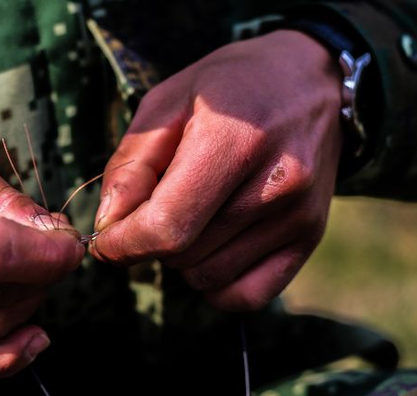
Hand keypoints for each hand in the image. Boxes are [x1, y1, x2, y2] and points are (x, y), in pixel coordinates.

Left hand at [91, 31, 342, 310]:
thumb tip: (109, 224)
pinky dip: (216, 283)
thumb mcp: (167, 103)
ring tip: (192, 213)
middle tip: (153, 208)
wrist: (311, 79)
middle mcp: (277, 183)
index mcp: (235, 140)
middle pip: (183, 255)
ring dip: (182, 259)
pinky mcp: (312, 237)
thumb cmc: (229, 86)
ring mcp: (300, 215)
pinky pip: (246, 295)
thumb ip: (131, 165)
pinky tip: (212, 247)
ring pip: (208, 277)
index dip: (122, 245)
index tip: (104, 242)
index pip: (166, 228)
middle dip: (149, 243)